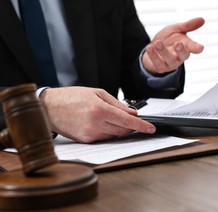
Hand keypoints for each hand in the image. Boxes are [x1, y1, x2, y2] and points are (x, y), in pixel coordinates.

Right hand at [40, 87, 155, 142]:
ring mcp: (90, 135)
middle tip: (133, 119)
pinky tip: (104, 123)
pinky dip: (109, 132)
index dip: (142, 126)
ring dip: (120, 129)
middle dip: (131, 126)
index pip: (127, 122)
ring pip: (115, 135)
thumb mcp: (97, 93)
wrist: (50, 108)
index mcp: (99, 110)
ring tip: (112, 118)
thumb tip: (132, 113)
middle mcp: (95, 124)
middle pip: (123, 130)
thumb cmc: (71, 97)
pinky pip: (104, 138)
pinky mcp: (86, 141)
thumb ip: (117, 104)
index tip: (151, 128)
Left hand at [142, 17, 204, 74]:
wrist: (154, 47)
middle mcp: (180, 56)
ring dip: (164, 51)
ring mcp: (171, 63)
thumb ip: (188, 25)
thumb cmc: (168, 38)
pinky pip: (157, 63)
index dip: (197, 48)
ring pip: (170, 60)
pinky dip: (153, 56)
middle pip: (183, 55)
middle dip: (181, 50)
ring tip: (158, 43)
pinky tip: (149, 47)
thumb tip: (202, 19)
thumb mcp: (177, 29)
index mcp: (186, 46)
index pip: (194, 48)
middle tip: (178, 44)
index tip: (200, 48)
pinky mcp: (161, 67)